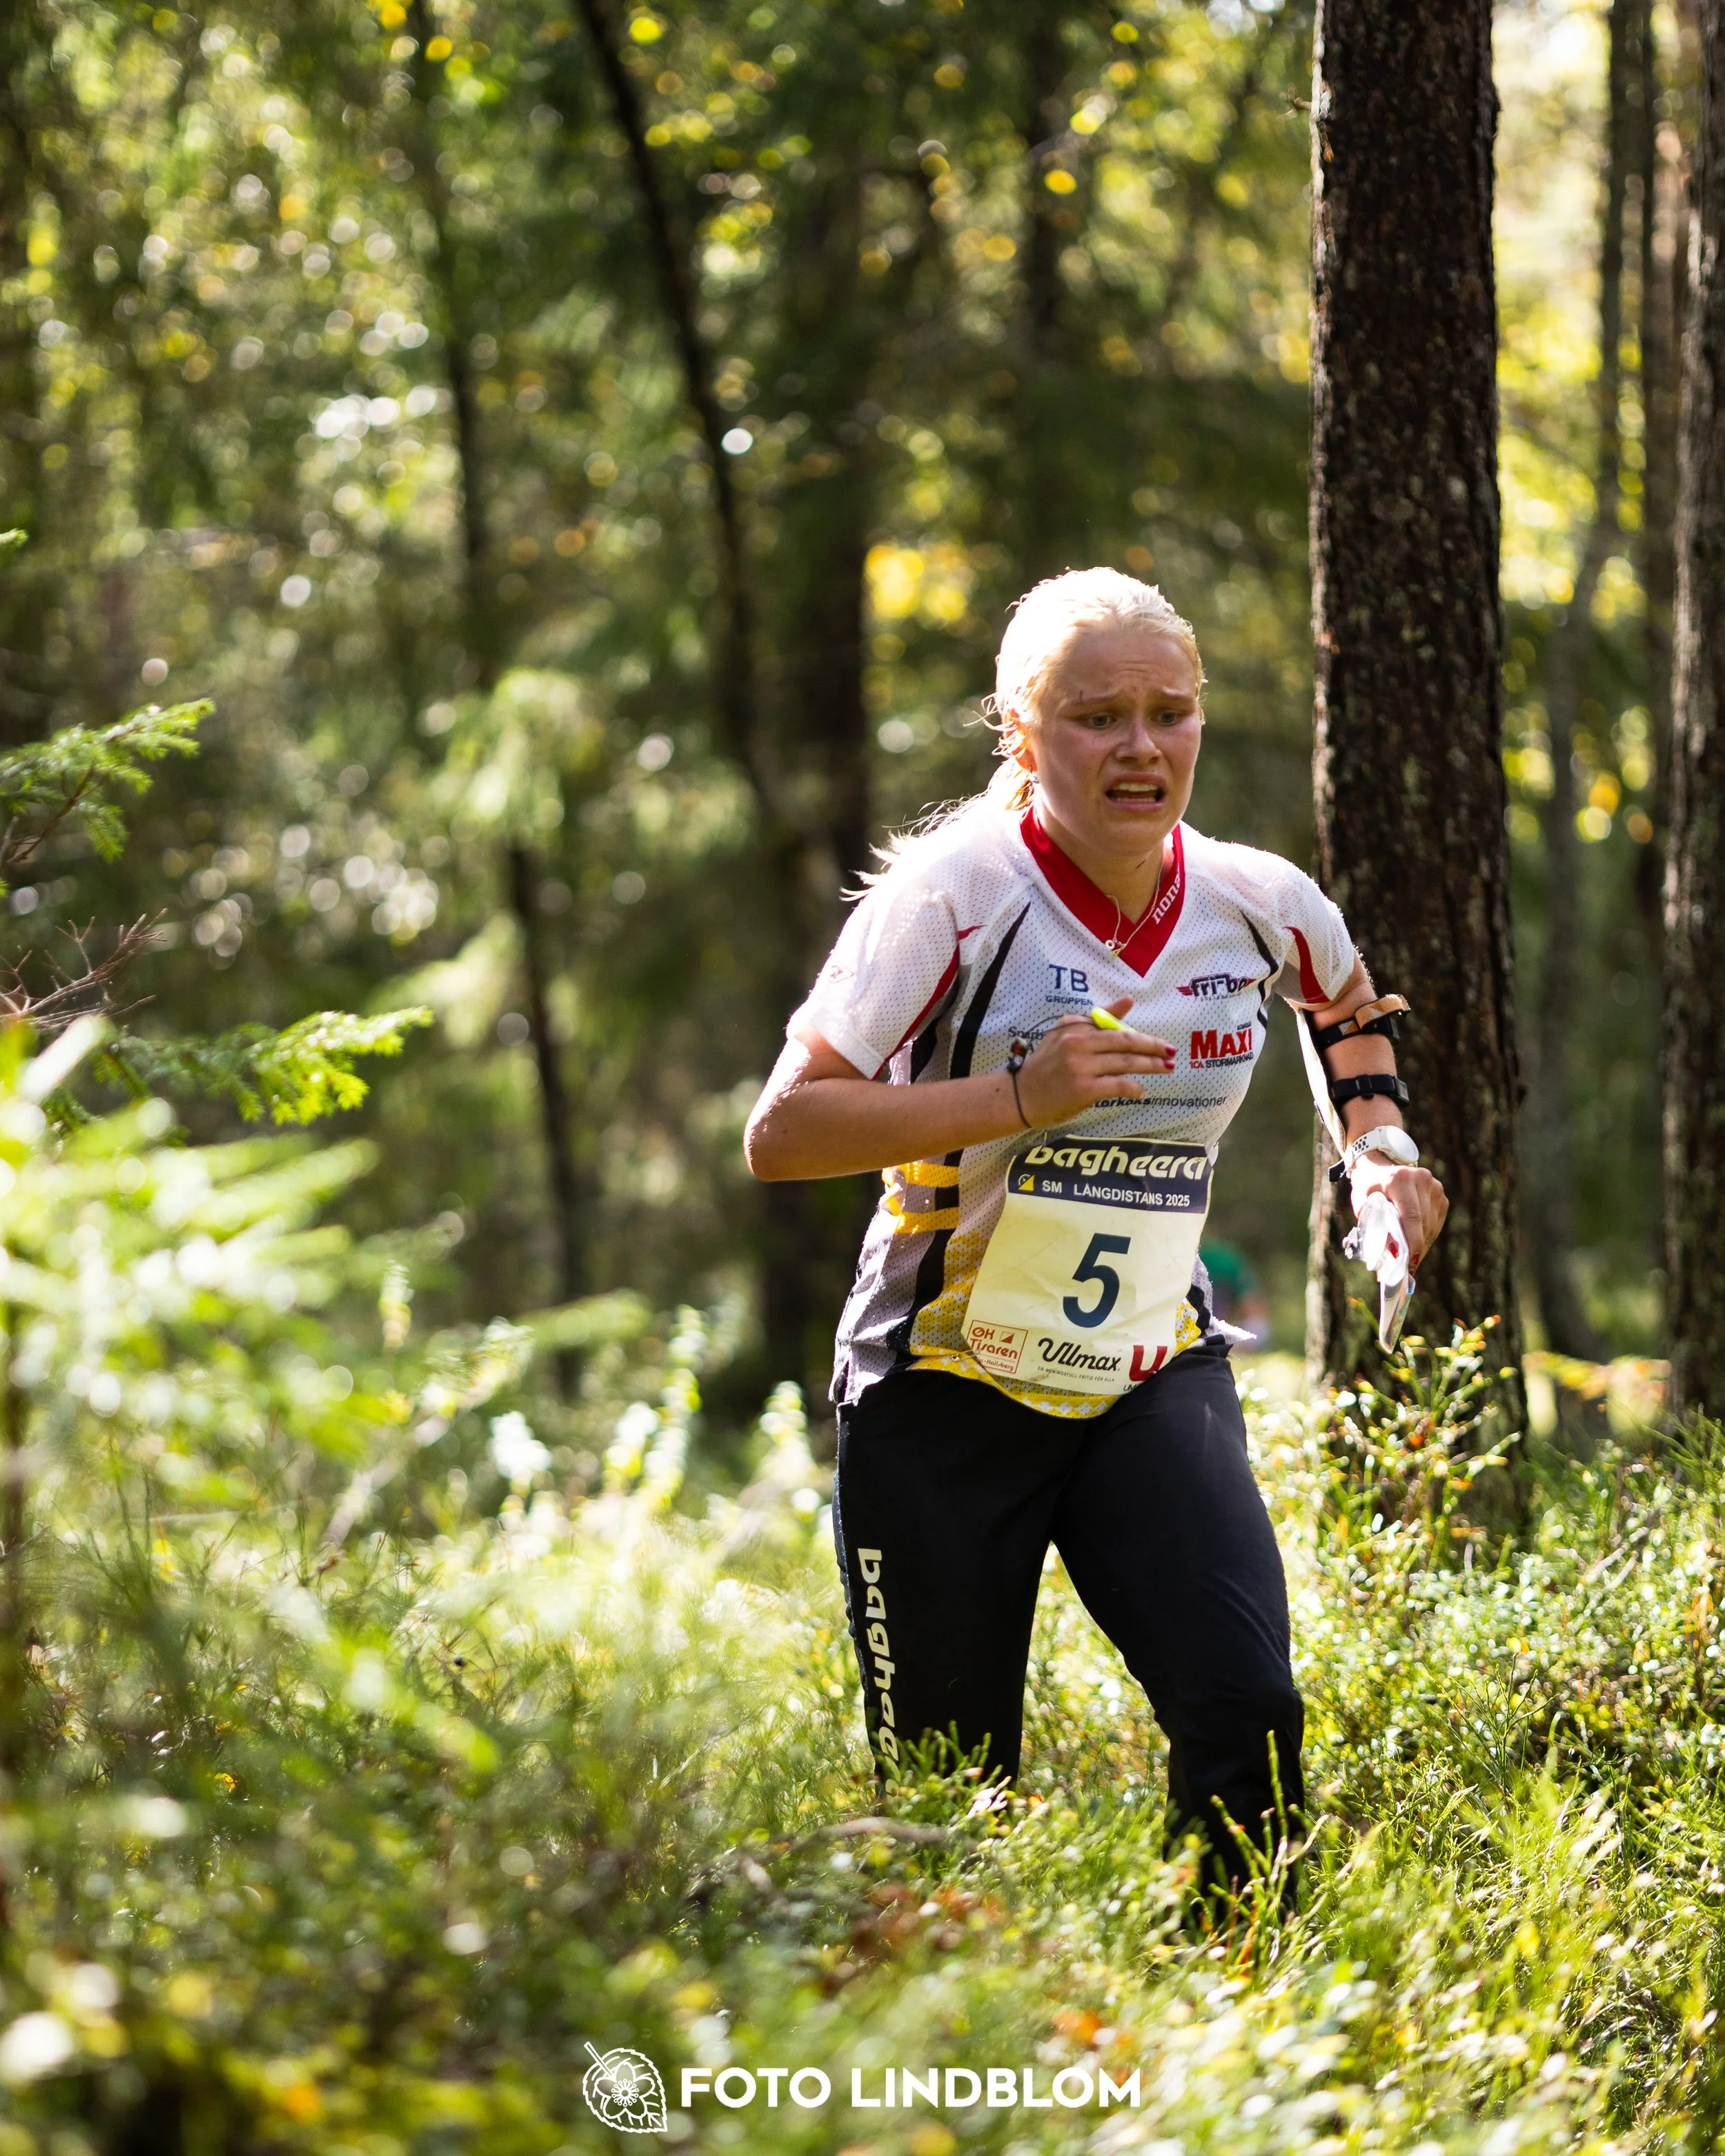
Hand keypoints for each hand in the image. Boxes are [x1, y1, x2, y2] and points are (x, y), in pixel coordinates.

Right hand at [1016, 996, 1175, 1126]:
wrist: (1021, 1095)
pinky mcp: (1082, 1089)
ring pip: (1125, 1063)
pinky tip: (1141, 1091)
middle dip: (1153, 1049)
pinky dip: (1133, 1088)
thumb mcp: (1067, 1034)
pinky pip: (1117, 1086)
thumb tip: (1129, 999)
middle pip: (1126, 1043)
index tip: (1162, 1043)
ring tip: (1166, 1069)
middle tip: (1172, 1054)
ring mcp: (1081, 1067)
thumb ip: (1098, 1019)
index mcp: (1075, 1027)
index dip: (1143, 1036)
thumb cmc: (1046, 1065)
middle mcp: (1078, 1044)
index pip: (1117, 1029)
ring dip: (1150, 1067)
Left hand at [1348, 1153, 1447, 1267]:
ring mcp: (1435, 1186)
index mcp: (1400, 1180)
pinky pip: (1436, 1223)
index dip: (1412, 1242)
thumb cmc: (1368, 1187)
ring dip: (1421, 1245)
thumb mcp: (1363, 1203)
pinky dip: (1426, 1236)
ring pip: (1431, 1226)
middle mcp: (1422, 1180)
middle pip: (1423, 1224)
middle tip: (1405, 1268)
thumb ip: (1375, 1226)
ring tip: (1409, 1259)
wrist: (1379, 1166)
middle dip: (1414, 1249)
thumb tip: (1389, 1256)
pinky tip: (1416, 1244)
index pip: (1411, 1216)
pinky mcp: (1441, 1195)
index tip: (1409, 1263)